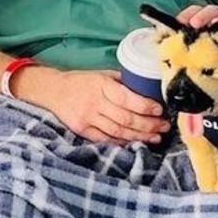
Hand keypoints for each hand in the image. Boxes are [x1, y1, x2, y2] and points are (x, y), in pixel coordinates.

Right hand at [24, 68, 168, 143]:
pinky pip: (106, 139)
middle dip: (148, 124)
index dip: (145, 106)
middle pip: (126, 118)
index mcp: (101, 85)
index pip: (127, 99)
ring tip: (156, 137)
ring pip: (118, 131)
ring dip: (139, 136)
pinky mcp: (82, 130)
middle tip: (164, 126)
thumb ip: (120, 82)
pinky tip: (136, 142)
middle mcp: (94, 102)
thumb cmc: (81, 81)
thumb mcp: (100, 74)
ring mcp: (87, 118)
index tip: (160, 110)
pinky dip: (123, 142)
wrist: (52, 90)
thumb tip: (146, 87)